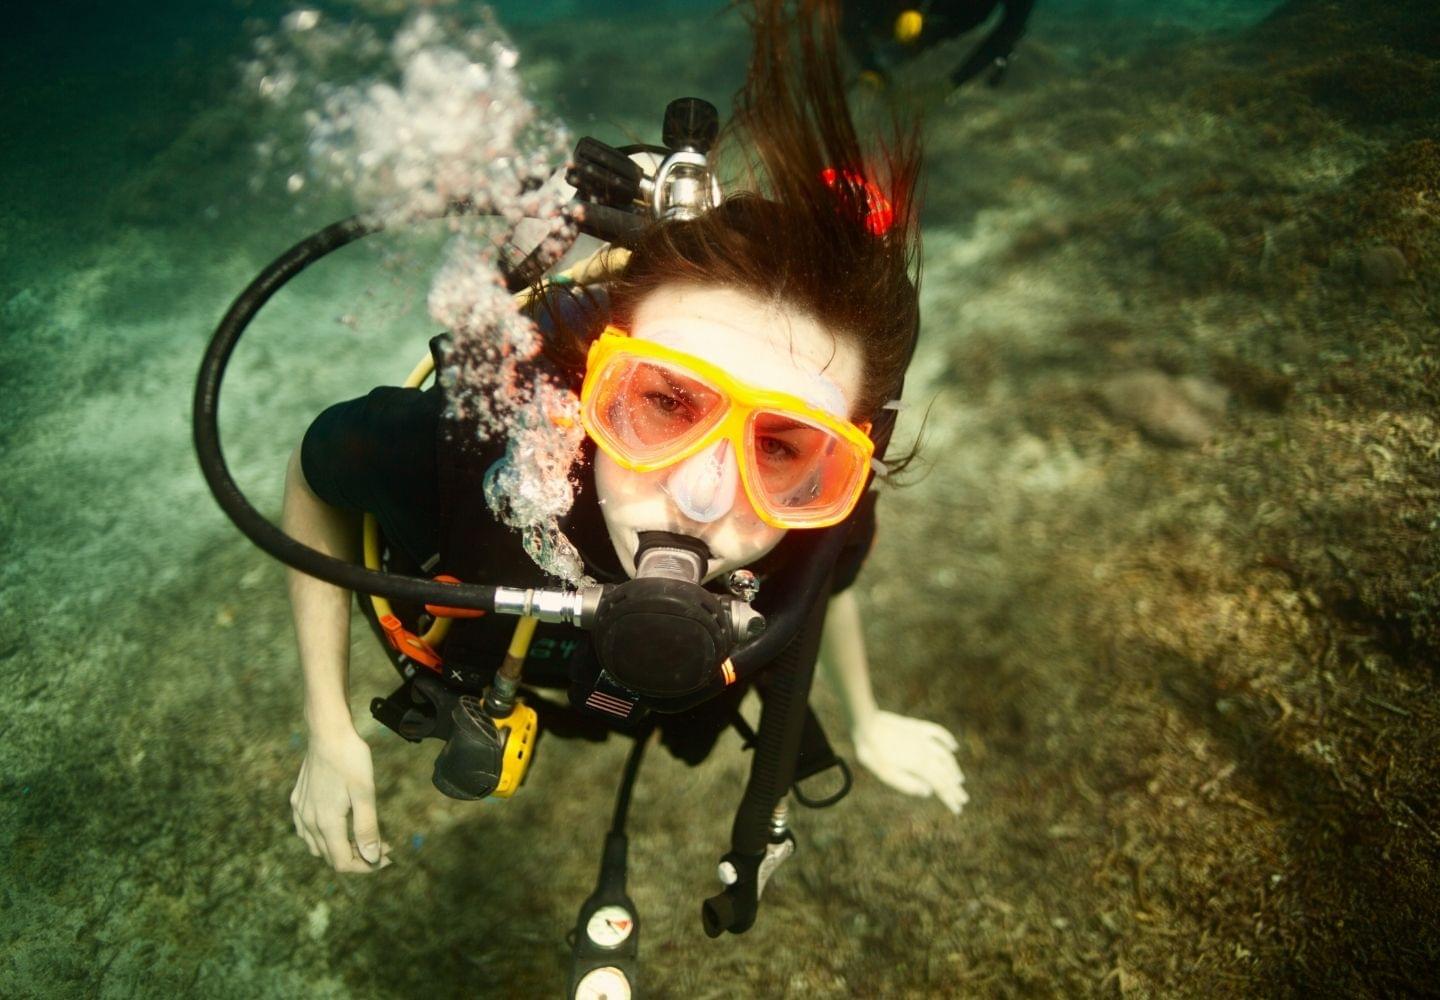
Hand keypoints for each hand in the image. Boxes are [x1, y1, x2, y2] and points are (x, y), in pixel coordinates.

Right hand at [290, 727, 391, 872]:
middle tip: (383, 845)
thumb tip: (372, 858)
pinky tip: (338, 827)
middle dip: (358, 857)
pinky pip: (306, 831)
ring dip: (340, 848)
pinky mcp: (297, 800)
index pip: (342, 862)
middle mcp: (308, 821)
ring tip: (363, 837)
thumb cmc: (350, 759)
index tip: (388, 855)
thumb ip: (367, 827)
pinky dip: (323, 837)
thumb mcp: (365, 793)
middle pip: (330, 856)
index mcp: (326, 822)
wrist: (327, 731)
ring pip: (316, 846)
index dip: (366, 866)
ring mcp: (300, 810)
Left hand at [853, 710, 967, 814]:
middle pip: (945, 773)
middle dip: (955, 788)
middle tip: (963, 800)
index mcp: (919, 766)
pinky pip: (938, 732)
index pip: (940, 785)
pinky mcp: (917, 727)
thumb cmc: (873, 752)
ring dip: (954, 768)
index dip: (949, 798)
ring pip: (945, 755)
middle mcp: (925, 752)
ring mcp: (923, 739)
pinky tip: (954, 746)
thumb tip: (928, 792)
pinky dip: (948, 739)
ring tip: (959, 779)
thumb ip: (907, 784)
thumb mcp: (886, 774)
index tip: (958, 809)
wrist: (866, 725)